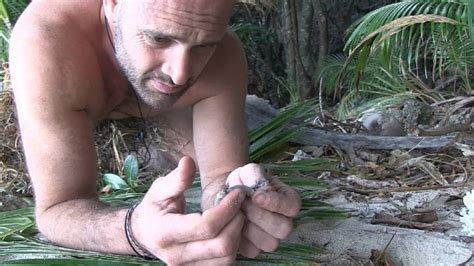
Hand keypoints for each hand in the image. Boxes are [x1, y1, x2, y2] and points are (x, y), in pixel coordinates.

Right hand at [131, 156, 245, 264]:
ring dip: (237, 235)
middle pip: (221, 246)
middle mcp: (176, 256)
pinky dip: (233, 246)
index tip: (236, 194)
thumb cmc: (154, 209)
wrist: (144, 235)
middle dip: (236, 222)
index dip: (226, 209)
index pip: (206, 226)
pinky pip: (223, 264)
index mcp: (165, 233)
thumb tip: (188, 161)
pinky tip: (230, 230)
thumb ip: (177, 178)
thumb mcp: (160, 189)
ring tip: (235, 216)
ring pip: (226, 258)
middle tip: (239, 205)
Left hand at [226, 163, 300, 257]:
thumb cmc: (241, 181)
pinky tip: (234, 223)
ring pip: (269, 242)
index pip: (292, 207)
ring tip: (237, 212)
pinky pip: (252, 250)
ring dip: (249, 226)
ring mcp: (271, 237)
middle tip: (243, 203)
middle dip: (259, 215)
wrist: (224, 194)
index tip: (256, 196)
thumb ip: (255, 174)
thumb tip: (260, 191)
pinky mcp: (255, 248)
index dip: (275, 203)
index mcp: (288, 201)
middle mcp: (284, 222)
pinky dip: (240, 237)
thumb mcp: (248, 171)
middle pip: (283, 228)